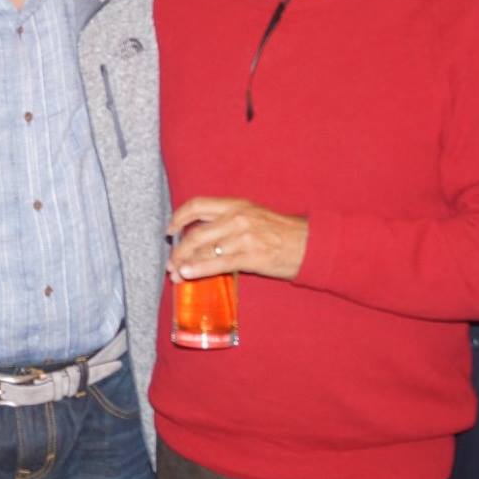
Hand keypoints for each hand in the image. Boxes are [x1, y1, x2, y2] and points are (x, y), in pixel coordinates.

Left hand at [166, 195, 306, 281]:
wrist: (308, 244)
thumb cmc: (281, 232)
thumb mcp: (253, 216)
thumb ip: (227, 220)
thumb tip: (201, 236)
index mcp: (236, 204)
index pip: (197, 205)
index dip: (178, 217)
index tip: (170, 230)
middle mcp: (237, 216)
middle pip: (196, 232)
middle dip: (179, 249)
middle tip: (171, 262)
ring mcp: (243, 236)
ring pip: (204, 249)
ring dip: (185, 263)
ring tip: (175, 274)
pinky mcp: (250, 255)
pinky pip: (218, 263)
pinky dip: (199, 269)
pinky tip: (188, 274)